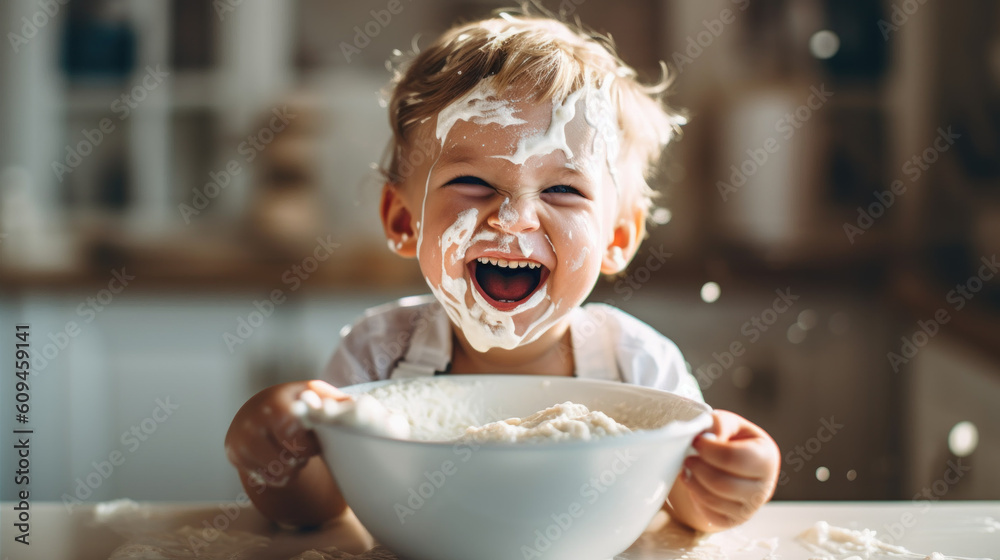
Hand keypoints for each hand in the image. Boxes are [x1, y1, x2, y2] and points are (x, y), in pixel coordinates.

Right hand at [225, 380, 347, 488]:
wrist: (258, 409)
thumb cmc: (296, 404)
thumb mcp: (314, 395)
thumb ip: (336, 402)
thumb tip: (360, 409)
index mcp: (278, 402)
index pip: (297, 434)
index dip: (311, 445)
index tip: (315, 440)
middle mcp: (254, 418)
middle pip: (289, 459)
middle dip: (302, 456)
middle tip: (303, 446)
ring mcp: (241, 437)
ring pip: (278, 471)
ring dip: (292, 467)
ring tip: (293, 453)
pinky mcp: (234, 453)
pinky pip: (266, 478)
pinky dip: (279, 475)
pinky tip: (280, 460)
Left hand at [671, 409, 779, 531]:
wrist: (728, 464)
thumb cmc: (729, 440)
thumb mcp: (728, 424)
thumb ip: (720, 424)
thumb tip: (709, 438)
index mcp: (767, 457)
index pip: (737, 458)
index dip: (710, 450)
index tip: (695, 441)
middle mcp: (764, 487)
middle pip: (724, 483)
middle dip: (699, 468)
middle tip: (687, 457)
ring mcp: (751, 508)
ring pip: (714, 500)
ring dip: (693, 482)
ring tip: (687, 468)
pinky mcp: (735, 521)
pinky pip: (710, 515)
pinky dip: (696, 498)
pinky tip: (694, 483)